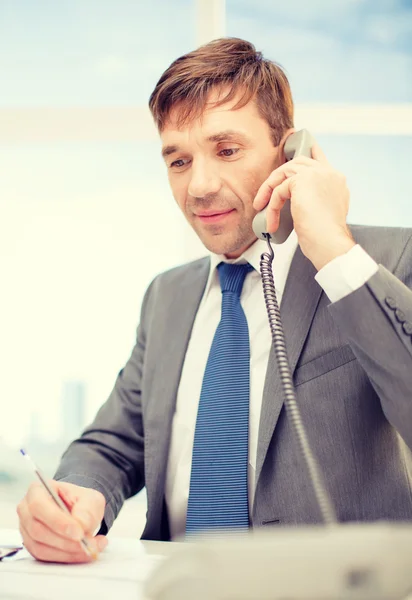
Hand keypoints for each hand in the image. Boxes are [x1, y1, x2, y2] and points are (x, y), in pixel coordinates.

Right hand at [17, 481, 106, 562]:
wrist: (79, 512)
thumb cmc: (80, 501)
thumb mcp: (90, 499)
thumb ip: (87, 509)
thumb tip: (81, 524)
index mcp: (37, 490)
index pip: (39, 505)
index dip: (57, 520)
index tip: (78, 532)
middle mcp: (27, 510)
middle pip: (37, 529)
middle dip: (65, 540)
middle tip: (87, 543)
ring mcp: (27, 530)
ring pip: (41, 547)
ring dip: (67, 551)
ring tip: (90, 548)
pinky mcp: (32, 546)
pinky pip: (45, 557)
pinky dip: (66, 557)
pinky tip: (82, 553)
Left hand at [253, 142, 355, 269]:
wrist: (329, 243)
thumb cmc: (325, 237)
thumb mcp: (321, 212)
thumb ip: (313, 198)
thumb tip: (296, 199)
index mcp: (336, 180)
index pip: (319, 158)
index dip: (308, 152)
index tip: (297, 143)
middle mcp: (329, 173)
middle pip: (297, 162)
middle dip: (278, 177)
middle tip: (264, 196)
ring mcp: (317, 174)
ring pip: (285, 173)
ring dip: (269, 191)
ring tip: (261, 208)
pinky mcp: (303, 181)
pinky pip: (279, 190)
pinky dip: (272, 206)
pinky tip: (272, 222)